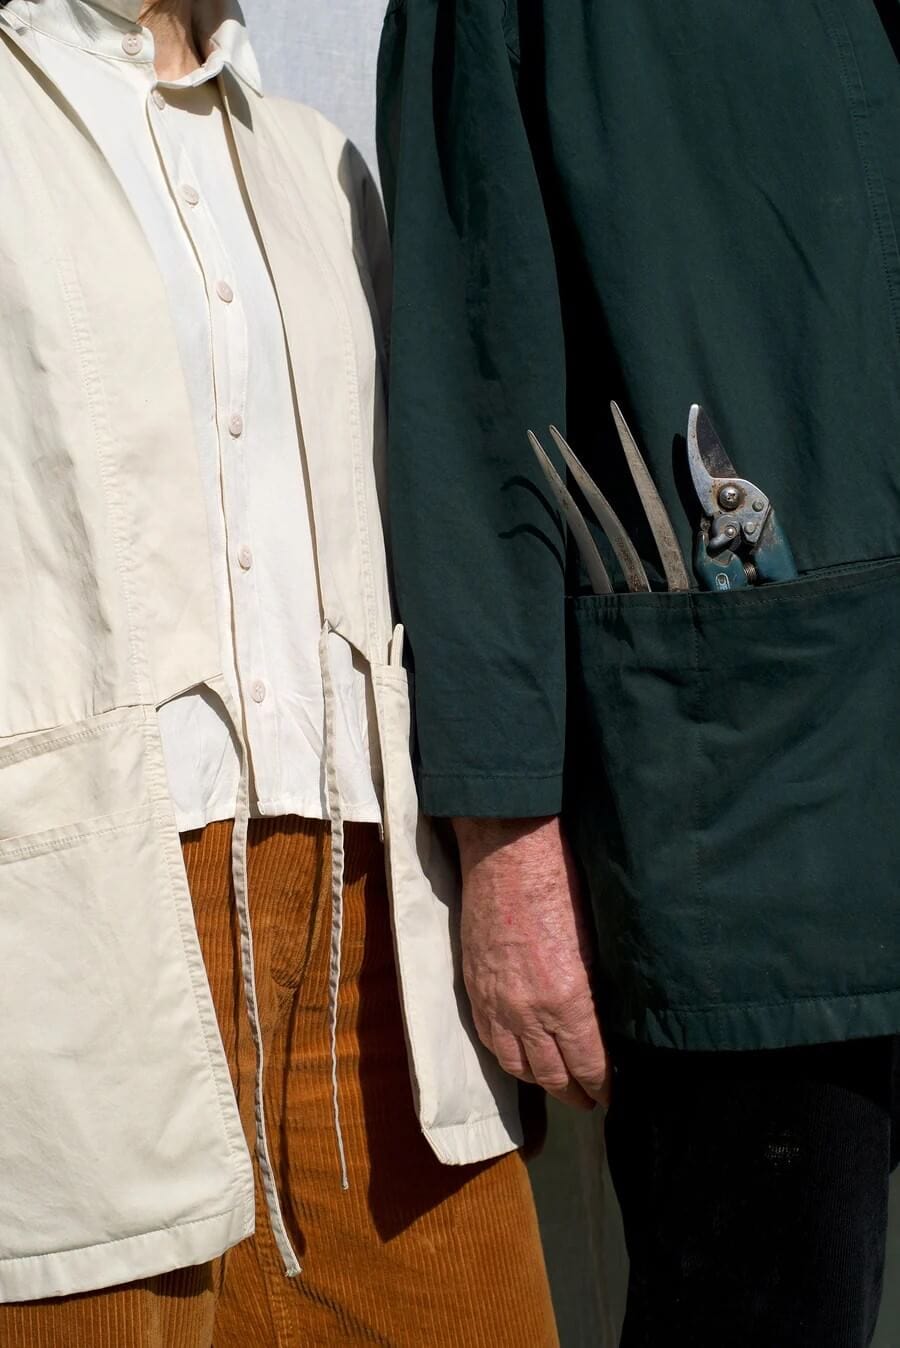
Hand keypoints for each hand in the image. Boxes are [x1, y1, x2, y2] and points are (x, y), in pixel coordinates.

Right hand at [453, 815, 608, 1110]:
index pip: (589, 1063)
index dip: (603, 1085)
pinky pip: (490, 1040)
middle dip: (575, 1093)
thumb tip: (608, 1020)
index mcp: (568, 1000)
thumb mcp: (594, 940)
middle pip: (552, 1074)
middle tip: (590, 1100)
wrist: (507, 851)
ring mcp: (496, 1003)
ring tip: (558, 1087)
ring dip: (540, 1081)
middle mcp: (528, 1012)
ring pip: (517, 1064)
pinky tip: (521, 1059)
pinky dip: (508, 1057)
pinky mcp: (474, 988)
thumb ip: (598, 989)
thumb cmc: (560, 883)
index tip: (613, 1093)